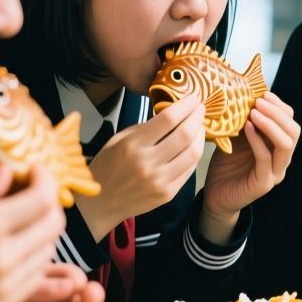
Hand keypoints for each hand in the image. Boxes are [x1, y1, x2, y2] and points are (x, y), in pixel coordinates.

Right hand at [0, 165, 67, 301]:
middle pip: (54, 224)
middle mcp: (2, 258)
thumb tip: (7, 173)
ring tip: (21, 222)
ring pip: (49, 251)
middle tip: (33, 194)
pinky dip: (33, 258)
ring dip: (42, 232)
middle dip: (49, 203)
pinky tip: (13, 250)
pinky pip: (35, 276)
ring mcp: (5, 286)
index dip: (46, 180)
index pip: (41, 198)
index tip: (36, 173)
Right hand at [77, 96, 204, 239]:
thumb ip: (145, 127)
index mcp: (133, 145)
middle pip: (185, 134)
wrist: (101, 204)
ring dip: (201, 136)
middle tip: (200, 109)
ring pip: (193, 153)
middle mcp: (148, 163)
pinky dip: (195, 154)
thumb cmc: (107, 167)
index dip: (186, 105)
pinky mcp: (168, 194)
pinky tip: (194, 145)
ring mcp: (160, 181)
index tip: (193, 98)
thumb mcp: (119, 140)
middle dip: (197, 117)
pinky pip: (190, 170)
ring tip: (200, 126)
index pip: (168, 119)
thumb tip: (172, 114)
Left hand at [200, 93, 300, 241]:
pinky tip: (247, 128)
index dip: (279, 106)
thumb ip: (246, 120)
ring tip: (254, 112)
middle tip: (258, 101)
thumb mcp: (237, 136)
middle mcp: (282, 159)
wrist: (216, 196)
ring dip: (271, 124)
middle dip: (278, 112)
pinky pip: (266, 158)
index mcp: (279, 146)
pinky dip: (257, 140)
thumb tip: (244, 94)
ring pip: (286, 144)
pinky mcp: (264, 183)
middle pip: (294, 131)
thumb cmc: (227, 164)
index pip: (290, 121)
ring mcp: (275, 173)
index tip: (263, 94)